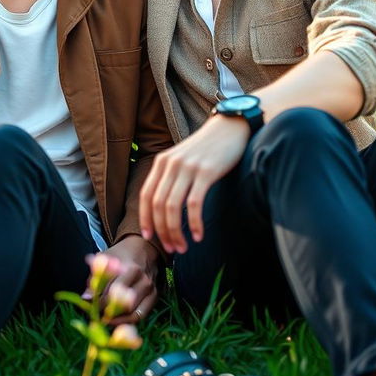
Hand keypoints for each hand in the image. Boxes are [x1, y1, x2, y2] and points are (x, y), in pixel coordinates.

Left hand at [88, 235, 160, 324]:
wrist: (144, 248)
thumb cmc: (121, 253)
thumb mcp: (106, 258)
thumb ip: (95, 276)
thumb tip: (86, 298)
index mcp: (131, 268)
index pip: (111, 291)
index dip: (98, 301)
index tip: (89, 305)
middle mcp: (143, 279)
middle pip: (123, 304)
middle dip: (107, 311)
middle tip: (96, 314)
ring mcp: (150, 288)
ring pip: (132, 312)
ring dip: (117, 319)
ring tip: (105, 318)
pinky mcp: (154, 296)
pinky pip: (141, 315)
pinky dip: (128, 321)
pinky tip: (117, 320)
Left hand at [139, 115, 249, 253]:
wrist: (231, 126)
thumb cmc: (208, 148)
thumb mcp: (183, 159)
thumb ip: (172, 177)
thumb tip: (164, 210)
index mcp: (162, 162)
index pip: (146, 195)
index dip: (145, 218)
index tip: (149, 237)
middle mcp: (171, 164)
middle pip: (158, 205)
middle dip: (162, 231)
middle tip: (171, 249)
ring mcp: (188, 167)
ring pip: (173, 207)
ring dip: (175, 232)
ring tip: (182, 247)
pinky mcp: (206, 172)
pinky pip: (194, 204)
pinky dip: (194, 224)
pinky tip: (198, 236)